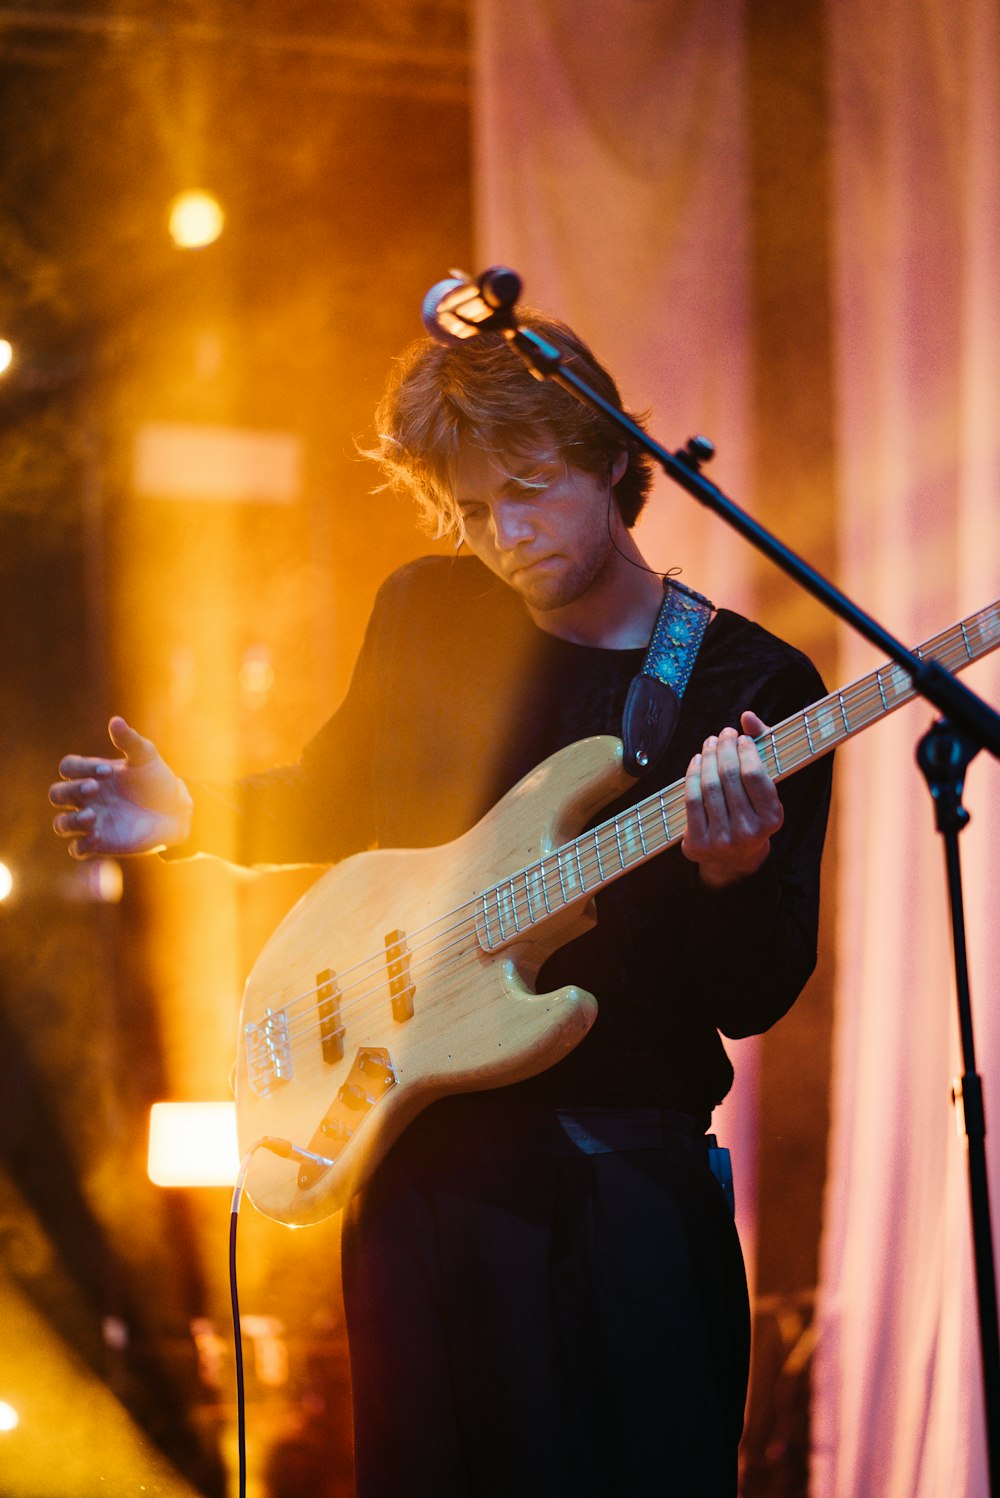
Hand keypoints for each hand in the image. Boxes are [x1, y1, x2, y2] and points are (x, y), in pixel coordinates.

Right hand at [50, 716, 192, 858]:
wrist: (177, 811)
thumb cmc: (158, 781)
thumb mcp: (146, 758)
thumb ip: (130, 741)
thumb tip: (115, 720)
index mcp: (93, 774)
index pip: (69, 767)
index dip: (81, 768)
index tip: (108, 771)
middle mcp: (87, 798)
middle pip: (57, 794)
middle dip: (70, 791)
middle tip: (94, 789)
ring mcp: (92, 821)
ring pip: (61, 823)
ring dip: (71, 820)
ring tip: (93, 816)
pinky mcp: (99, 844)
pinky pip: (78, 849)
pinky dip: (81, 844)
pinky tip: (98, 836)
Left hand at [681, 711, 783, 889]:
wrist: (736, 857)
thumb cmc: (753, 810)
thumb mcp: (766, 786)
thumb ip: (762, 746)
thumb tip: (748, 716)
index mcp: (772, 819)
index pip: (753, 775)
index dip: (745, 751)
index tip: (741, 738)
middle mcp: (748, 832)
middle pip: (729, 778)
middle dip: (724, 749)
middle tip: (723, 734)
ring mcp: (721, 840)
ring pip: (709, 787)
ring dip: (708, 757)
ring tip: (710, 743)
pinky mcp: (698, 843)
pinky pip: (691, 801)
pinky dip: (692, 776)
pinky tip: (697, 760)